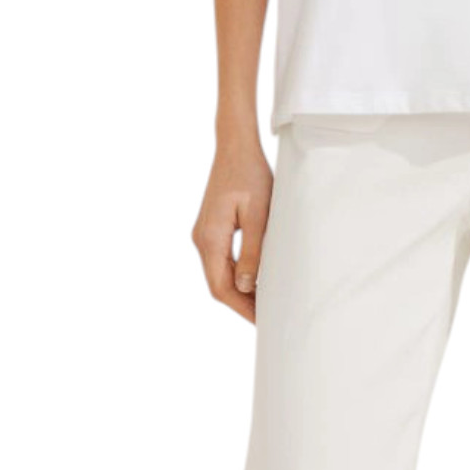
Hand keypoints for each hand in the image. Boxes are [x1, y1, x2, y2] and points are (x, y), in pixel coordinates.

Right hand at [193, 132, 272, 320]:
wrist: (235, 147)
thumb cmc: (250, 176)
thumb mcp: (259, 215)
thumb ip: (253, 251)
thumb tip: (246, 286)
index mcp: (211, 238)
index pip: (221, 287)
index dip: (241, 308)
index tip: (262, 322)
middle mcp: (201, 239)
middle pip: (217, 285)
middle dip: (241, 305)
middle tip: (268, 319)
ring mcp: (203, 234)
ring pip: (218, 274)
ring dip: (239, 292)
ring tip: (265, 304)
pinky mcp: (210, 229)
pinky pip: (220, 261)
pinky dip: (236, 276)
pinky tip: (255, 281)